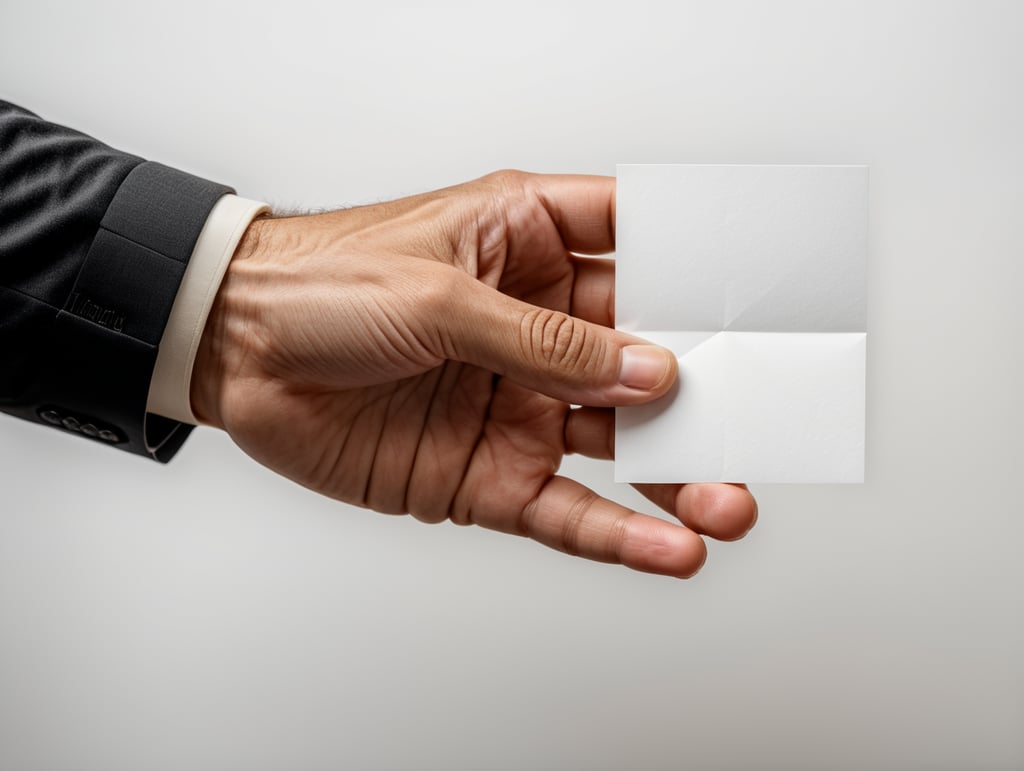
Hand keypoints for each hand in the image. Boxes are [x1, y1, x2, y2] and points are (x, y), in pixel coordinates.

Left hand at [191, 171, 756, 577]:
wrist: (236, 355)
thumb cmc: (322, 286)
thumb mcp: (437, 294)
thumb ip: (544, 341)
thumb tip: (647, 367)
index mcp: (527, 248)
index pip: (637, 248)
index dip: (699, 266)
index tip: (759, 292)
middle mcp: (536, 329)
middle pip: (645, 360)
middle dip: (706, 392)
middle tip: (759, 418)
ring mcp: (517, 405)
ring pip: (619, 445)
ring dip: (678, 474)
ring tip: (731, 501)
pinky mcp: (488, 473)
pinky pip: (565, 509)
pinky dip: (617, 533)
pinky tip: (668, 548)